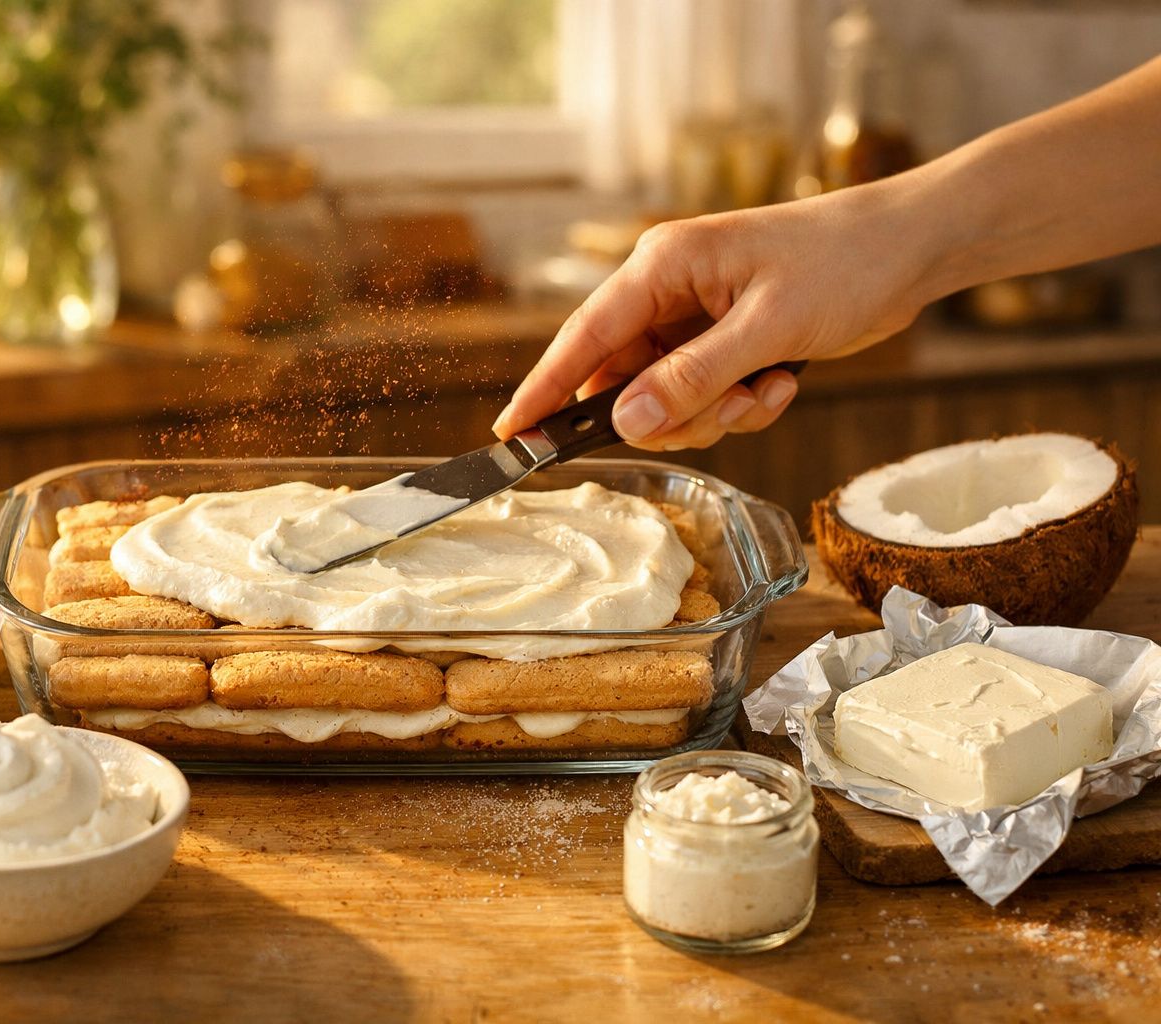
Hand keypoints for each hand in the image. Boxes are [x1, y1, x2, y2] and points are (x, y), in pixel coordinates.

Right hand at [492, 184, 941, 449]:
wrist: (911, 249)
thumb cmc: (844, 263)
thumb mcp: (767, 329)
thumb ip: (692, 378)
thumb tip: (628, 422)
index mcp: (663, 267)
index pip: (584, 337)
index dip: (544, 389)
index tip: (511, 432)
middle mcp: (668, 293)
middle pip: (625, 384)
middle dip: (673, 414)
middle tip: (726, 410)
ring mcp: (695, 321)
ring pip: (665, 400)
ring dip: (714, 414)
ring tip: (766, 389)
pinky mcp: (724, 343)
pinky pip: (705, 399)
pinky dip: (741, 407)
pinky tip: (782, 381)